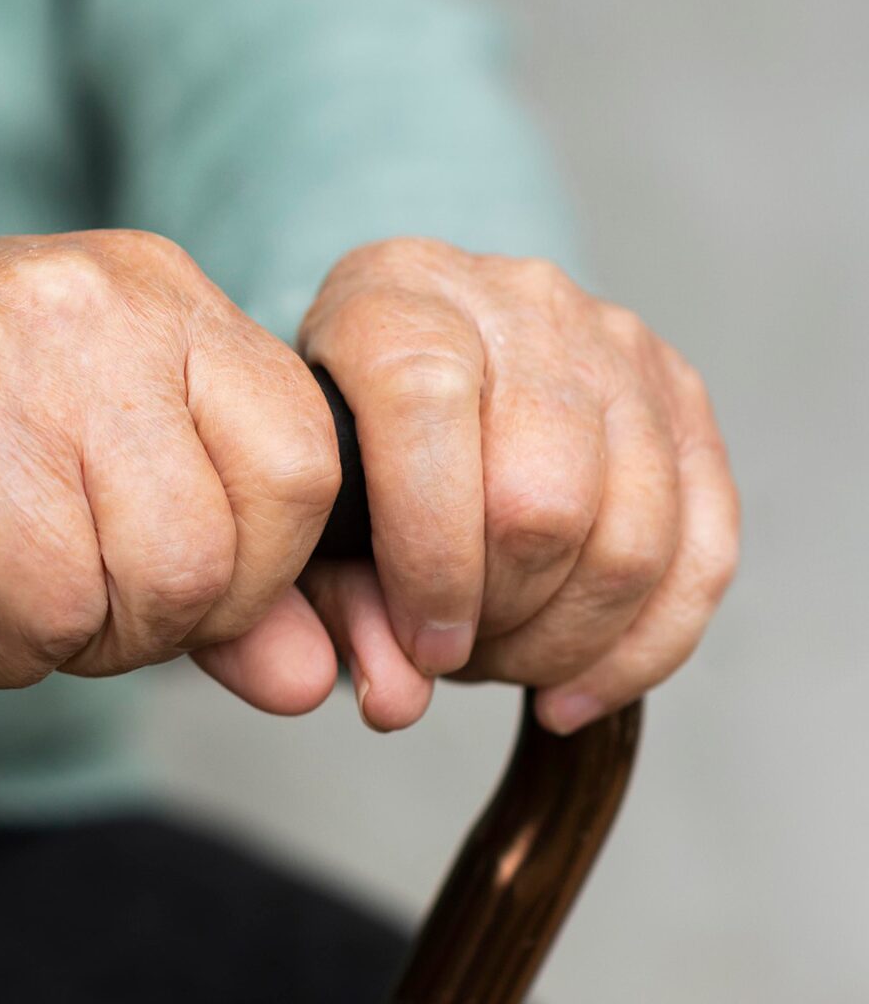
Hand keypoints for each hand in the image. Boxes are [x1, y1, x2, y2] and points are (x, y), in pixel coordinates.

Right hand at [0, 232, 347, 696]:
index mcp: (156, 294)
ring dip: (8, 648)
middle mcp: (75, 303)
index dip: (250, 583)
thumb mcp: (89, 463)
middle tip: (39, 613)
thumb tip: (305, 682)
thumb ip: (214, 572)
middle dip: (114, 638)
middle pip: (186, 562)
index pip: (298, 470)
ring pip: (63, 597)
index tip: (165, 603)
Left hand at [278, 237, 738, 733]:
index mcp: (397, 302)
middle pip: (544, 497)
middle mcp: (518, 304)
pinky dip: (645, 646)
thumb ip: (325, 600)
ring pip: (634, 535)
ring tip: (506, 662)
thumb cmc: (338, 433)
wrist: (402, 342)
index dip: (428, 561)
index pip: (427, 419)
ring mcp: (614, 343)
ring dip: (569, 641)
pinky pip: (704, 547)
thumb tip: (398, 700)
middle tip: (457, 656)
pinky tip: (574, 689)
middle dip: (501, 617)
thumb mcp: (299, 495)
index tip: (420, 644)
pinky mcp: (683, 394)